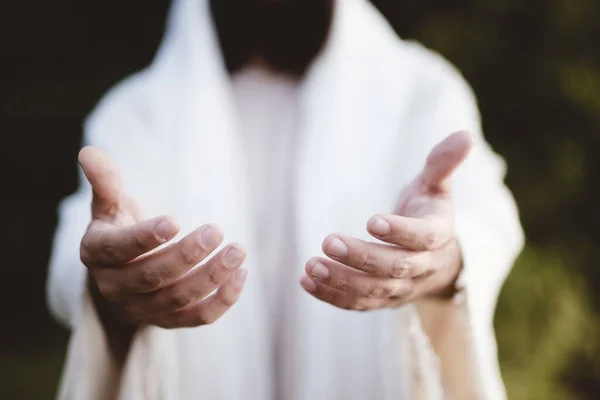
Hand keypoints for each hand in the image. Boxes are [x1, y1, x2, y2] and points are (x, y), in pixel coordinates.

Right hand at [78, 147, 247, 329]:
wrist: (120, 275)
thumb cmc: (119, 229)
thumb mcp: (110, 205)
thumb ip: (106, 181)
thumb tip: (88, 152)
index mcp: (97, 253)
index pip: (117, 249)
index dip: (144, 237)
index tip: (174, 220)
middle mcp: (114, 287)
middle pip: (151, 277)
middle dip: (186, 255)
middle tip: (216, 230)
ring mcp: (141, 309)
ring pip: (178, 299)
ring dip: (211, 277)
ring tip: (238, 251)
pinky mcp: (168, 321)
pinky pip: (197, 318)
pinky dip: (222, 301)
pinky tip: (242, 274)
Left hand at [300, 131, 472, 310]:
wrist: (437, 259)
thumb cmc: (429, 214)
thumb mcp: (437, 187)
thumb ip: (443, 163)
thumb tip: (466, 135)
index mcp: (439, 236)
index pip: (423, 238)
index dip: (400, 232)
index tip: (371, 221)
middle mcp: (422, 268)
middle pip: (394, 268)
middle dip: (361, 257)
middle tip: (328, 241)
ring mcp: (402, 290)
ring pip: (374, 291)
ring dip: (341, 281)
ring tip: (311, 267)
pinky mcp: (383, 301)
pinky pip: (359, 304)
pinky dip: (332, 296)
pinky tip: (306, 282)